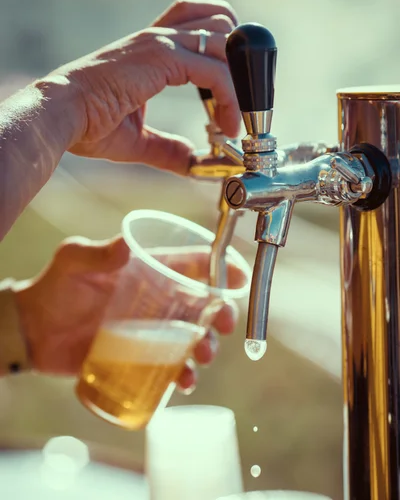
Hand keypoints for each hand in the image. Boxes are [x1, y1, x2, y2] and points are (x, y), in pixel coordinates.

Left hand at [15, 236, 241, 392]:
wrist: (34, 329)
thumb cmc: (55, 287)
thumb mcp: (73, 261)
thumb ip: (96, 254)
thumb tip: (124, 246)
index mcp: (148, 270)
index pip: (191, 263)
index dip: (220, 266)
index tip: (240, 276)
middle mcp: (156, 299)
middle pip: (202, 303)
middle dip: (221, 312)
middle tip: (223, 324)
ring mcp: (151, 330)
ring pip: (192, 337)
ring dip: (206, 346)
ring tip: (201, 356)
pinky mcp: (141, 357)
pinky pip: (172, 367)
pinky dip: (184, 375)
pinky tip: (184, 381)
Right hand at [38, 0, 239, 174]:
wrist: (60, 115)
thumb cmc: (88, 123)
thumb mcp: (137, 139)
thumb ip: (168, 149)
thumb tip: (192, 162)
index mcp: (152, 47)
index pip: (201, 23)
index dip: (225, 53)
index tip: (228, 96)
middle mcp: (159, 36)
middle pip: (221, 20)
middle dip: (240, 61)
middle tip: (238, 104)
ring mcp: (160, 42)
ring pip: (225, 40)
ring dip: (239, 82)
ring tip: (234, 119)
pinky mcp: (160, 56)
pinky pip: (214, 70)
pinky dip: (230, 99)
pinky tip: (225, 126)